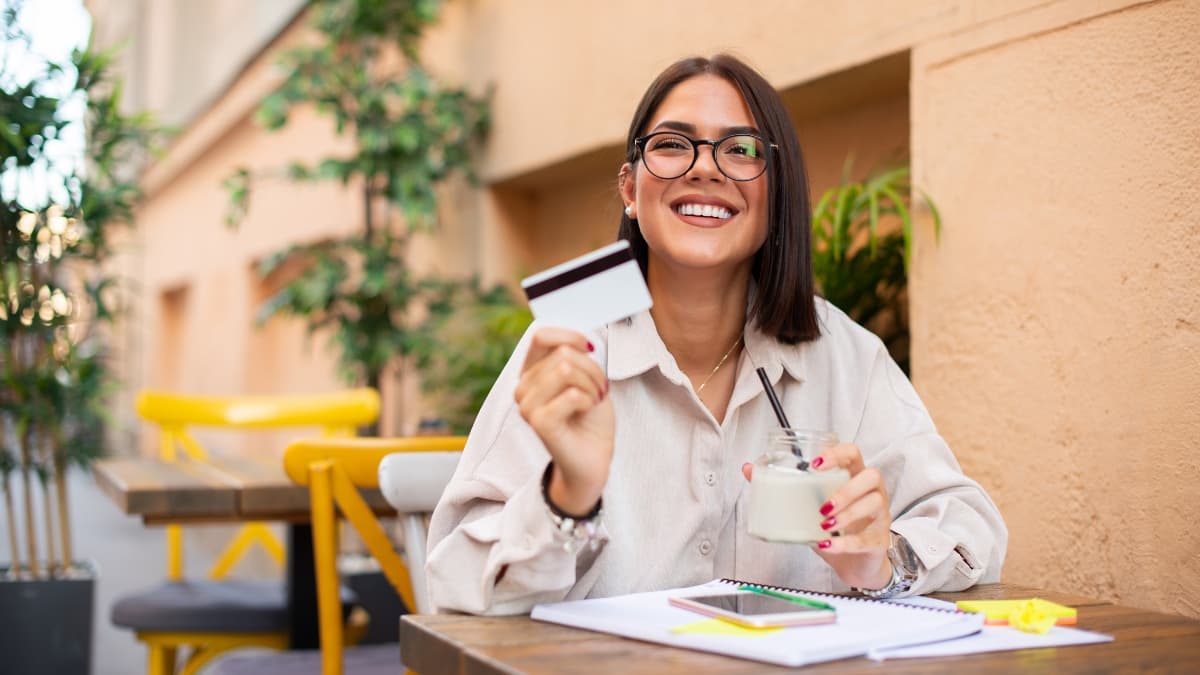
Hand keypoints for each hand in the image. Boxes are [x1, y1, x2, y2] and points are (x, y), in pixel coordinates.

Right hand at [515, 327, 612, 515]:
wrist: (593, 457)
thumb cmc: (590, 417)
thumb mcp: (586, 377)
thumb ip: (575, 355)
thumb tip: (578, 339)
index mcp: (531, 372)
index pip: (541, 336)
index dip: (570, 336)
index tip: (589, 348)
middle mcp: (523, 387)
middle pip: (563, 354)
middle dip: (592, 369)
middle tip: (598, 390)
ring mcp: (527, 406)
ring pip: (567, 370)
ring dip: (592, 385)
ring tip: (592, 401)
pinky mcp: (539, 422)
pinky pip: (572, 394)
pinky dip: (589, 400)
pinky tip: (586, 412)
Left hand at [741, 444, 892, 589]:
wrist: (855, 564)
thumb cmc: (834, 529)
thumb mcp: (808, 507)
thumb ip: (783, 489)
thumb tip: (749, 469)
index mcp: (854, 477)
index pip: (852, 453)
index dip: (836, 454)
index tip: (815, 463)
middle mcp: (872, 492)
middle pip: (871, 476)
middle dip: (845, 490)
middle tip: (822, 505)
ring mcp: (880, 516)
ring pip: (873, 504)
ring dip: (847, 514)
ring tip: (824, 523)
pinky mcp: (880, 541)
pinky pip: (866, 539)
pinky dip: (844, 542)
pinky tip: (827, 545)